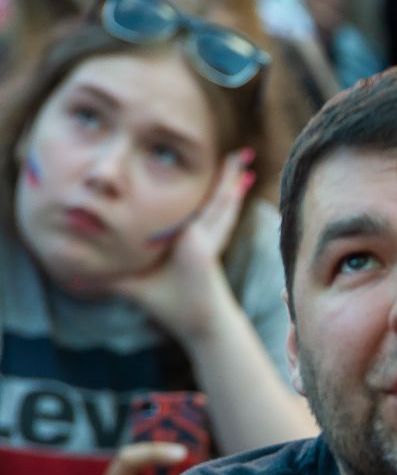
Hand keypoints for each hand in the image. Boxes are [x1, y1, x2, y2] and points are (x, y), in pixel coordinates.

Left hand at [109, 150, 253, 341]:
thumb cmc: (167, 305)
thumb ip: (107, 276)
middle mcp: (197, 233)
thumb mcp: (129, 284)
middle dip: (226, 177)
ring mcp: (205, 236)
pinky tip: (243, 181)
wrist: (195, 321)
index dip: (204, 190)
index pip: (191, 207)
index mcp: (182, 239)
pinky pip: (219, 212)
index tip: (210, 171)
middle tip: (240, 153)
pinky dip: (229, 195)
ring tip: (244, 156)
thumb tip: (75, 276)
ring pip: (219, 200)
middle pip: (213, 199)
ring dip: (231, 178)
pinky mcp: (207, 242)